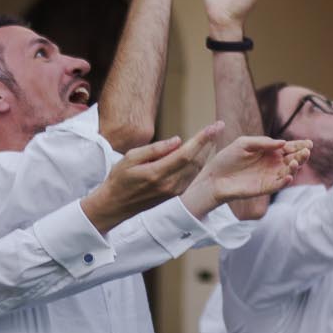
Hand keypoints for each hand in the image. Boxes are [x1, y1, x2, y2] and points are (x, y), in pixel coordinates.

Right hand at [81, 122, 222, 231]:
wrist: (115, 205)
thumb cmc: (119, 179)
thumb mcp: (130, 158)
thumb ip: (155, 149)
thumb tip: (178, 140)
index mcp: (157, 173)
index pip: (186, 154)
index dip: (202, 139)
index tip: (213, 126)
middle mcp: (169, 185)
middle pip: (196, 161)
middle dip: (209, 142)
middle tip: (218, 126)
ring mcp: (173, 192)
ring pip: (196, 169)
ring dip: (206, 152)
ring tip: (212, 136)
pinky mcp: (175, 195)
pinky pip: (192, 176)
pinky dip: (199, 162)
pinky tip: (202, 152)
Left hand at [181, 135, 307, 218]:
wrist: (214, 177)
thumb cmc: (227, 158)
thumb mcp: (244, 144)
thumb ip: (263, 142)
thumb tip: (283, 143)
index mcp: (269, 152)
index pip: (289, 148)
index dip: (299, 145)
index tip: (309, 143)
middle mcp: (272, 164)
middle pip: (292, 159)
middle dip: (301, 155)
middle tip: (306, 151)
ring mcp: (270, 176)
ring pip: (289, 172)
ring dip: (295, 167)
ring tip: (295, 161)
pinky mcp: (264, 188)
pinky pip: (278, 185)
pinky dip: (285, 181)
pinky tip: (289, 176)